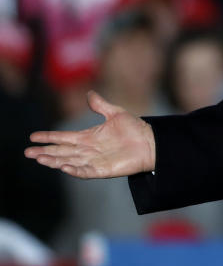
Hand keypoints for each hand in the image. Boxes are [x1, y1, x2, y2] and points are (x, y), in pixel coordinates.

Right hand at [24, 91, 155, 178]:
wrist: (152, 142)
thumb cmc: (135, 129)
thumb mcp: (116, 113)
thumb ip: (100, 105)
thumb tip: (89, 94)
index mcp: (89, 137)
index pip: (64, 138)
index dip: (49, 137)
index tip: (33, 136)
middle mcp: (89, 150)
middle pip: (62, 151)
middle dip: (45, 152)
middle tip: (28, 152)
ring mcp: (95, 161)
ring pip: (69, 161)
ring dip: (55, 161)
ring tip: (40, 158)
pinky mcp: (103, 170)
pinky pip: (86, 171)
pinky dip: (75, 170)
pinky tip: (64, 167)